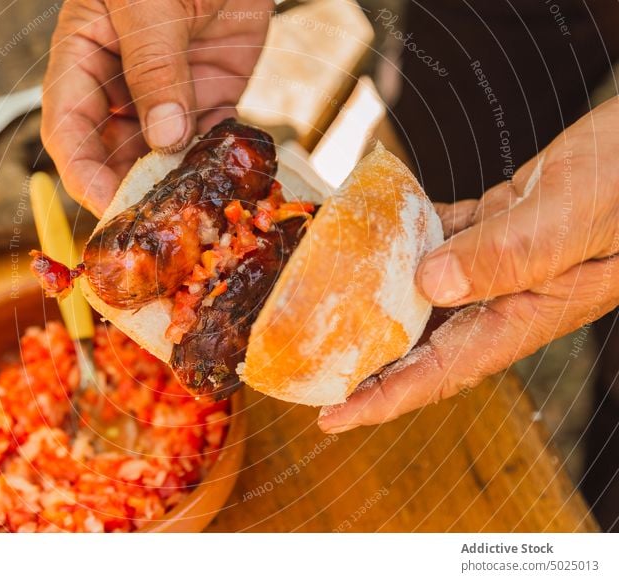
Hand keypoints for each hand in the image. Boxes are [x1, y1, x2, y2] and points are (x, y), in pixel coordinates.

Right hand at [41, 0, 271, 216]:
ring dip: (173, 184)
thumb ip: (154, 67)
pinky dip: (214, 164)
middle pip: (112, 151)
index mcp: (83, 55)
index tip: (107, 204)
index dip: (82, 171)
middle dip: (128, 188)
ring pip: (160, 154)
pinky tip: (222, 184)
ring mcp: (166, 92)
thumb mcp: (150, 3)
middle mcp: (120, 82)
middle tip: (152, 224)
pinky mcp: (210, 94)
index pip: (68, 126)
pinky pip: (207, 140)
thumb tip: (165, 137)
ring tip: (189, 213)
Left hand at [319, 97, 618, 432]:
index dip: (382, 400)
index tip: (330, 417)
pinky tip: (369, 229)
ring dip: (372, 297)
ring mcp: (495, 264)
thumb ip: (505, 255)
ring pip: (420, 292)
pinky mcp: (492, 228)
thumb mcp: (570, 220)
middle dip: (362, 358)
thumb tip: (430, 284)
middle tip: (305, 360)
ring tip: (321, 299)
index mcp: (520, 316)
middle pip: (417, 342)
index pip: (438, 375)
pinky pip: (435, 241)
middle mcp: (501, 298)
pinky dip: (401, 238)